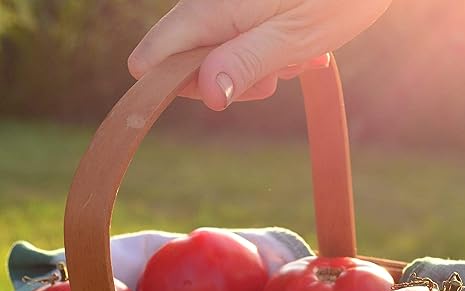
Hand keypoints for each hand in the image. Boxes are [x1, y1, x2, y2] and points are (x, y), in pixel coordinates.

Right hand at [128, 0, 392, 110]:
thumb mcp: (292, 37)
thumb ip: (245, 62)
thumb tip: (208, 94)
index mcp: (215, 7)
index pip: (158, 51)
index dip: (166, 84)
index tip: (200, 99)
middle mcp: (214, 3)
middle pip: (188, 59)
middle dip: (227, 81)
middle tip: (272, 79)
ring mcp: (231, 7)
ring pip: (218, 55)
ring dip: (254, 70)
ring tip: (295, 60)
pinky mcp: (249, 11)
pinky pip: (242, 43)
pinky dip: (267, 56)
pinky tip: (298, 53)